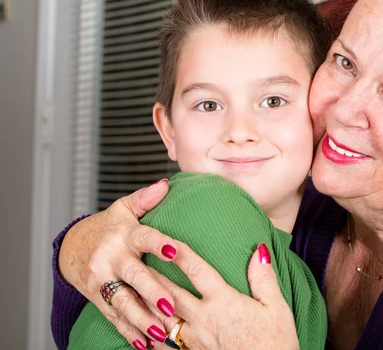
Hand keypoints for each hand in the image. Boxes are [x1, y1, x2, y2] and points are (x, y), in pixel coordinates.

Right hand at [58, 179, 179, 347]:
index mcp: (123, 234)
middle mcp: (111, 258)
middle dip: (152, 292)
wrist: (72, 247)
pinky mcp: (98, 299)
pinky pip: (114, 317)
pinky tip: (145, 345)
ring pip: (124, 302)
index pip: (145, 238)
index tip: (176, 252)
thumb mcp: (123, 209)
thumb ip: (145, 199)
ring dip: (142, 319)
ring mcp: (102, 281)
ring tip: (162, 332)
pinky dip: (129, 332)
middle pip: (134, 276)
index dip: (160, 245)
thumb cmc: (108, 227)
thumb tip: (166, 184)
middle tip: (172, 306)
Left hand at [148, 243, 298, 349]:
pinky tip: (144, 330)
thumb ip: (264, 278)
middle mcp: (204, 319)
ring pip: (163, 319)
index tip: (167, 241)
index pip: (198, 271)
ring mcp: (195, 340)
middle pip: (171, 294)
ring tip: (135, 290)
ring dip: (148, 303)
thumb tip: (259, 250)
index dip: (181, 254)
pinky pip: (167, 345)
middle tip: (139, 261)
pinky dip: (153, 335)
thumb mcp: (276, 307)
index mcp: (224, 302)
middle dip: (154, 276)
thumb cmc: (276, 342)